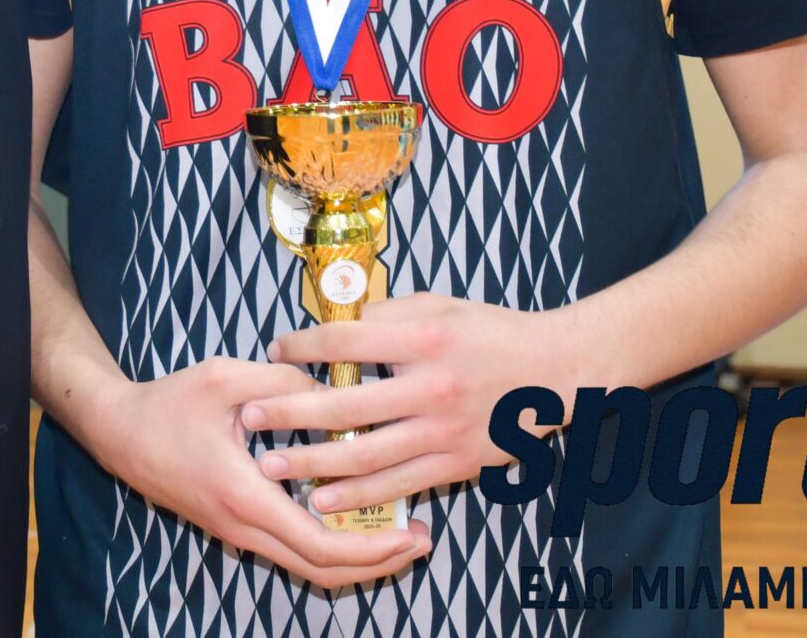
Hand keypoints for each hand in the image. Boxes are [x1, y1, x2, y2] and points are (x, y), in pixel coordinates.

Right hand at [96, 355, 432, 589]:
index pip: (320, 544)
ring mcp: (239, 532)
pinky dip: (331, 546)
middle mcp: (244, 527)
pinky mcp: (237, 525)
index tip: (412, 533)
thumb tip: (338, 385)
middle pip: (323, 569)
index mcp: (246, 496)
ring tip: (401, 534)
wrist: (119, 432)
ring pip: (308, 566)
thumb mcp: (226, 377)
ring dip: (357, 558)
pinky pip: (292, 550)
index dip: (373, 547)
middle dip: (379, 563)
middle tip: (422, 540)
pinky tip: (356, 518)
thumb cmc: (170, 404)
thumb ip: (284, 380)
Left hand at [244, 294, 586, 519]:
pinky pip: (396, 484)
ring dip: (311, 462)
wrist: (556, 371)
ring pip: (364, 455)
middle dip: (290, 412)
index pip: (345, 341)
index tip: (276, 350)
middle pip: (344, 404)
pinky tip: (322, 499)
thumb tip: (335, 323)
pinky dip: (356, 495)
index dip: (302, 346)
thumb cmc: (493, 331)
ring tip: (271, 464)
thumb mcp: (440, 306)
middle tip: (250, 416)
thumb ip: (388, 313)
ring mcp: (442, 430)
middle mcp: (429, 387)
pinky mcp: (455, 463)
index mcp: (422, 338)